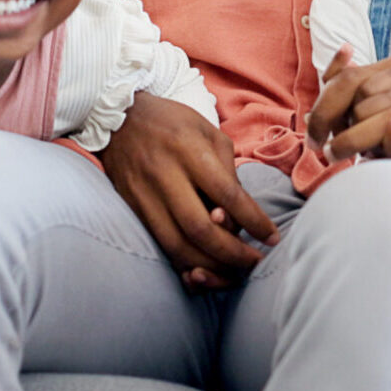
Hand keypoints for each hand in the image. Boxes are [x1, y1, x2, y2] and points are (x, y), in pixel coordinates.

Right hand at [101, 91, 277, 288]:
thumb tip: (241, 213)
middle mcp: (165, 175)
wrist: (117, 119)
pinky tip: (203, 270)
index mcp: (189, 150)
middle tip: (254, 262)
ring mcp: (145, 195)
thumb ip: (226, 170)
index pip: (227, 194)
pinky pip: (160, 246)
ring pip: (178, 245)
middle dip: (232, 254)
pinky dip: (183, 264)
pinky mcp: (133, 209)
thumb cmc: (172, 122)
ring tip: (233, 271)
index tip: (272, 237)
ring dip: (209, 266)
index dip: (253, 220)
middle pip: (201, 228)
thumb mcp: (207, 131)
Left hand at [309, 52, 390, 170]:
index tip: (315, 132)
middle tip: (328, 150)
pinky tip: (377, 169)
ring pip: (379, 126)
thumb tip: (328, 83)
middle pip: (358, 105)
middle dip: (337, 131)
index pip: (347, 79)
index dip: (325, 107)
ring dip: (354, 146)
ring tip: (344, 159)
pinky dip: (388, 165)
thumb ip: (371, 79)